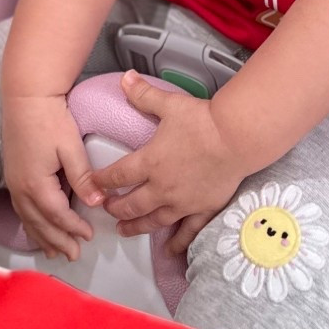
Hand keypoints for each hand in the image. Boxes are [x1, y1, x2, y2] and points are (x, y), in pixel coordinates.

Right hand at [2, 95, 102, 262]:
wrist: (26, 96)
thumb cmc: (49, 118)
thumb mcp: (71, 147)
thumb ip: (83, 177)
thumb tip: (96, 203)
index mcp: (36, 183)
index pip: (57, 215)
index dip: (73, 228)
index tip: (89, 235)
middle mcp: (21, 188)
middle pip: (40, 223)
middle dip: (58, 241)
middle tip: (74, 255)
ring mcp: (14, 183)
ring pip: (28, 219)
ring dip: (42, 237)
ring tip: (54, 253)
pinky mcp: (12, 175)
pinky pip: (21, 209)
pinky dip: (31, 223)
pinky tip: (37, 228)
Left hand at [88, 75, 245, 247]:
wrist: (236, 138)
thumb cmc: (202, 121)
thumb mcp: (170, 104)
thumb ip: (144, 94)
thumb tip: (125, 78)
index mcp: (149, 162)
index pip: (117, 176)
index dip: (101, 181)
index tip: (92, 185)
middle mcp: (161, 187)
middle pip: (130, 203)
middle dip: (115, 207)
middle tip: (107, 209)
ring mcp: (182, 202)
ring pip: (152, 220)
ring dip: (135, 227)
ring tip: (124, 230)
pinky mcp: (203, 209)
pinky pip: (187, 231)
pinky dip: (177, 242)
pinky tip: (170, 250)